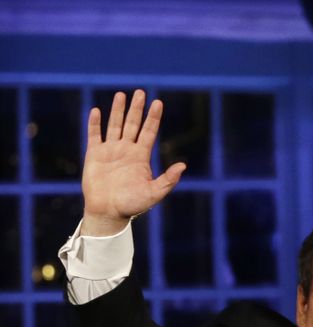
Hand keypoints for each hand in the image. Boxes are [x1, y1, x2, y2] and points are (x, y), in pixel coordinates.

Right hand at [82, 89, 185, 235]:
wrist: (108, 213)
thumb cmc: (132, 205)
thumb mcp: (153, 193)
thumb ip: (167, 180)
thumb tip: (183, 166)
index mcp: (140, 157)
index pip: (148, 132)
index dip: (153, 118)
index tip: (158, 103)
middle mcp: (126, 150)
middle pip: (133, 124)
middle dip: (137, 109)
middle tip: (141, 92)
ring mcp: (110, 151)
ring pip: (115, 125)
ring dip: (118, 110)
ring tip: (122, 95)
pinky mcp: (94, 155)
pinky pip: (94, 135)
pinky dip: (95, 123)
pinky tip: (97, 111)